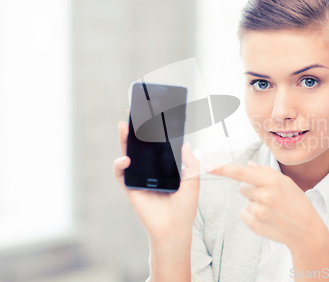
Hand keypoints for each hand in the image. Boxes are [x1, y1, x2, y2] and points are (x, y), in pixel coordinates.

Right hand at [113, 108, 199, 242]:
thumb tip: (186, 144)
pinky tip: (126, 159)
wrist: (174, 229)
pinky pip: (121, 174)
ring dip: (125, 141)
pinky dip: (120, 165)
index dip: (155, 131)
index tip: (154, 115)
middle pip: (141, 147)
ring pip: (129, 155)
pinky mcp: (131, 188)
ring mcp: (140, 178)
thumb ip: (191, 162)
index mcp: (165, 167)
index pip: (158, 145)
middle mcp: (151, 170)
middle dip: (137, 130)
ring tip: (124, 126)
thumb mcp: (193, 181)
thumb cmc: (185, 208)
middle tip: (134, 113)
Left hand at [204, 160, 325, 250]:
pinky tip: (267, 219)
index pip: (241, 173)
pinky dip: (252, 216)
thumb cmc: (298, 205)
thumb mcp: (287, 183)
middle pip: (242, 187)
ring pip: (245, 201)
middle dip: (252, 190)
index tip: (207, 166)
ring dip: (254, 204)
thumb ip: (266, 172)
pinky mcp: (255, 224)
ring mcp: (258, 211)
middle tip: (270, 198)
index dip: (222, 169)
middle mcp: (263, 195)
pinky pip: (244, 214)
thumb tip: (249, 165)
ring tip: (272, 210)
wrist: (306, 231)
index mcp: (271, 181)